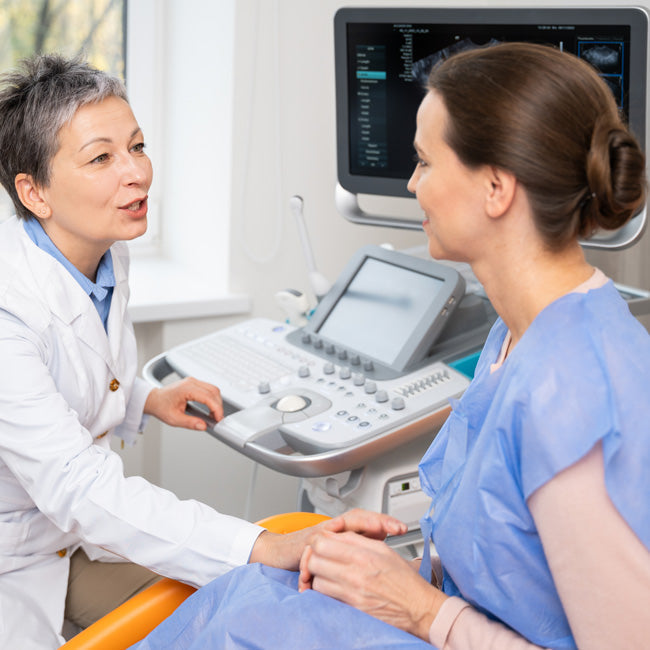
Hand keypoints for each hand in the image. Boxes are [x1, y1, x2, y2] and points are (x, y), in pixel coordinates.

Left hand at [144, 377, 222, 429]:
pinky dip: (212, 399)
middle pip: (214, 391)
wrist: (154, 399)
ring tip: (214, 415)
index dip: (216, 409)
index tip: (218, 419)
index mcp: (186, 389)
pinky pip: (209, 389)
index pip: (208, 397)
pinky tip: (210, 408)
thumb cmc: (161, 406)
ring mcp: (193, 381)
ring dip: (216, 402)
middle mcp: (191, 382)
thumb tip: (203, 425)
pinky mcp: (194, 384)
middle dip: (218, 406)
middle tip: (217, 419)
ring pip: (213, 389)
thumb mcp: (174, 419)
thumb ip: (190, 423)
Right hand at [249, 509, 406, 571]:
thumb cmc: (310, 557)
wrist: (279, 553)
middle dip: (381, 521)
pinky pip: (325, 539)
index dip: (386, 523)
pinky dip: (338, 541)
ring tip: (381, 529)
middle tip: (398, 527)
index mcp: (345, 531)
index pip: (370, 523)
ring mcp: (322, 532)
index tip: (404, 529)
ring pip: (346, 524)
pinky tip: (347, 542)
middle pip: (361, 518)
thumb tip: (384, 556)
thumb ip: (356, 552)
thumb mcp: (337, 555)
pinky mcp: (309, 541)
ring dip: (365, 525)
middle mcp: (335, 528)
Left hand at [298, 530, 446, 640]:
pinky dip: (325, 593)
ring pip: (317, 581)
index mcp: (362, 555)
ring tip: (328, 574)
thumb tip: (337, 535)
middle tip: (321, 558)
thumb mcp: (383, 549)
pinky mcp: (352, 609)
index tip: (321, 543)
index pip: (322, 543)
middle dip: (314, 558)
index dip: (318, 541)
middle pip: (315, 561)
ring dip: (319, 577)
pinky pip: (326, 599)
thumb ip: (357, 540)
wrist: (418, 608)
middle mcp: (355, 574)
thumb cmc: (404, 580)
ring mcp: (352, 594)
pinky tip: (333, 588)